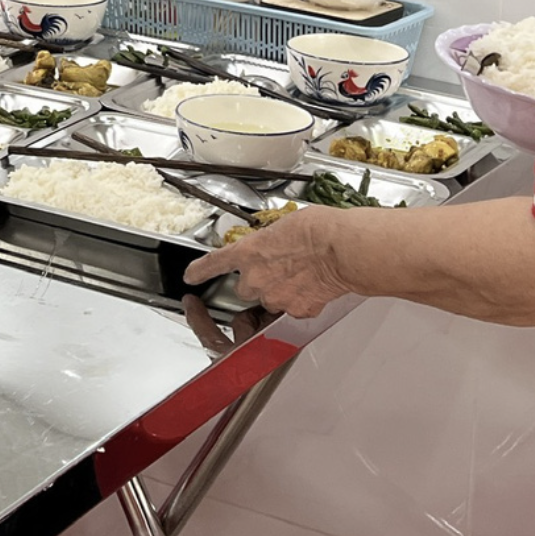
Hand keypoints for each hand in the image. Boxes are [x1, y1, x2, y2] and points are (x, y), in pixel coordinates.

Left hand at [181, 206, 352, 317]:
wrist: (344, 248)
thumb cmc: (320, 229)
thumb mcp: (284, 224)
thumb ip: (269, 240)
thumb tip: (273, 244)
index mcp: (249, 252)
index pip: (214, 264)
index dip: (200, 271)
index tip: (190, 276)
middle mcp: (256, 279)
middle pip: (246, 288)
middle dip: (259, 280)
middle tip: (281, 267)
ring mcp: (275, 298)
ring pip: (270, 301)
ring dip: (280, 291)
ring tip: (302, 273)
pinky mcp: (296, 311)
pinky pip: (292, 310)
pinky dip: (301, 301)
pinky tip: (314, 285)